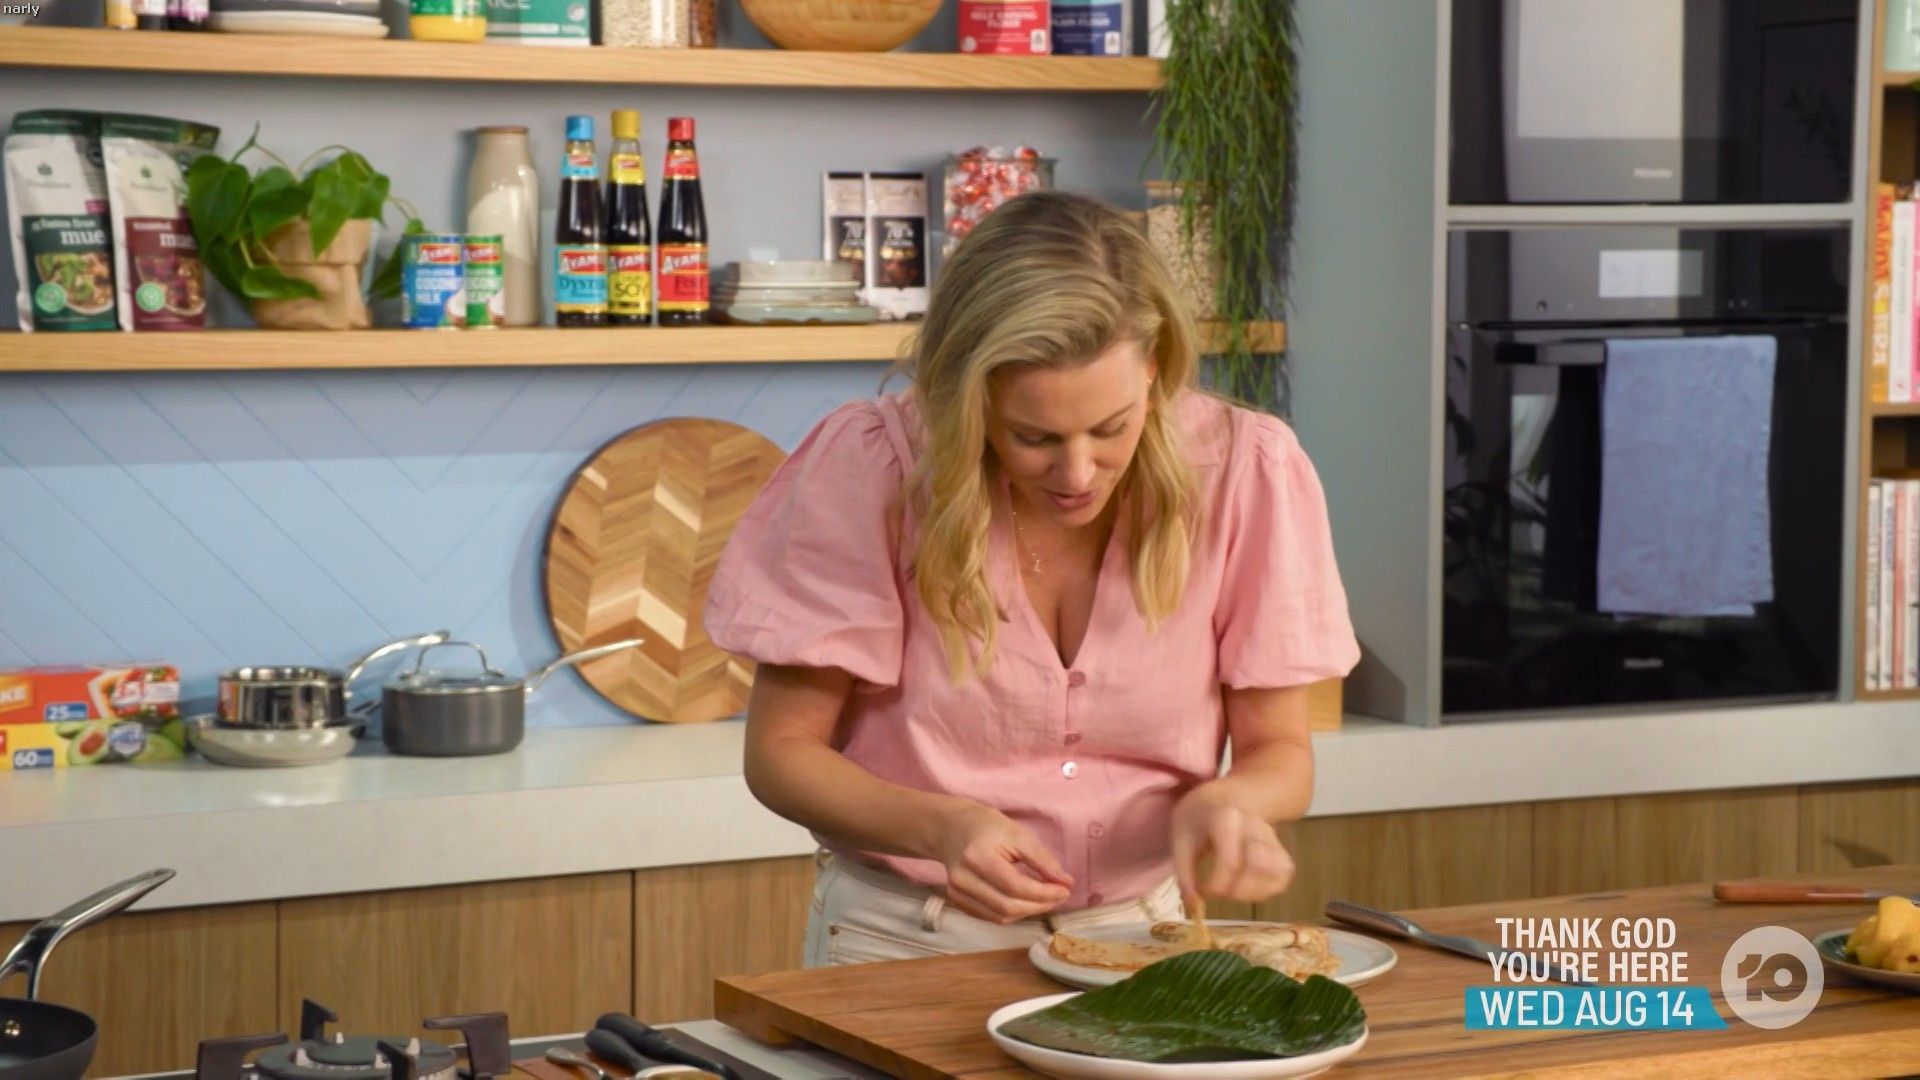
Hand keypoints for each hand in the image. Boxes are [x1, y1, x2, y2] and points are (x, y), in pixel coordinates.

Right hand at [932, 801, 1073, 923]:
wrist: (952, 828)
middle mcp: (963, 879)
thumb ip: (1043, 860)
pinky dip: (1012, 914)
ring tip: (1045, 899)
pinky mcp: (957, 901)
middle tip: (1060, 897)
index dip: (1044, 893)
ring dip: (1028, 912)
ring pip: (1000, 917)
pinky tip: (1025, 902)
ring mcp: (956, 893)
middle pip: (1008, 907)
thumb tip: (1066, 883)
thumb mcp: (1019, 834)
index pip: (1016, 886)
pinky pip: (990, 917)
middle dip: (1039, 906)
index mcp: (978, 858)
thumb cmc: (989, 827)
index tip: (1065, 889)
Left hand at [1171, 785, 1295, 908]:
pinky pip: (1283, 878)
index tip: (1201, 891)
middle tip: (1217, 891)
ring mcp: (1274, 841)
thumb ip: (1184, 871)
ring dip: (1254, 893)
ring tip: (1232, 891)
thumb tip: (1192, 906)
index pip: (1230, 861)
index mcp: (1227, 818)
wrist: (1225, 799)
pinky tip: (1246, 890)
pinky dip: (1266, 892)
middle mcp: (1256, 827)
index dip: (1216, 886)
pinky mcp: (1282, 855)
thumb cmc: (1200, 818)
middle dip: (1235, 890)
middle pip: (1258, 867)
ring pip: (1278, 873)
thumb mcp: (1180, 837)